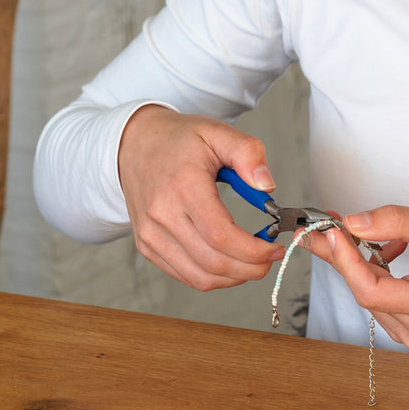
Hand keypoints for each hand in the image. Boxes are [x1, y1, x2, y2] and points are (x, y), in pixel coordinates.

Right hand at [117, 105, 283, 289]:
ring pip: (200, 277)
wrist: (132, 145)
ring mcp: (151, 235)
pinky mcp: (147, 246)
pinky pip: (186, 276)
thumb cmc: (177, 140)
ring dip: (235, 277)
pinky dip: (214, 277)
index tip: (275, 247)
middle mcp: (162, 216)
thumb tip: (267, 186)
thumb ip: (248, 153)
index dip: (254, 250)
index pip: (221, 235)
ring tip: (254, 262)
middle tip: (271, 257)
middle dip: (252, 268)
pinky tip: (230, 262)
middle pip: (214, 262)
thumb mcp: (217, 132)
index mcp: (183, 187)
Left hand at [304, 205, 408, 350]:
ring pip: (368, 296)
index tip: (332, 232)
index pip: (371, 291)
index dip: (346, 261)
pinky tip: (386, 252)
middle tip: (326, 226)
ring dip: (359, 263)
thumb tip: (352, 223)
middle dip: (344, 257)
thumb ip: (395, 222)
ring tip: (369, 235)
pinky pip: (378, 299)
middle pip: (365, 293)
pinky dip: (373, 273)